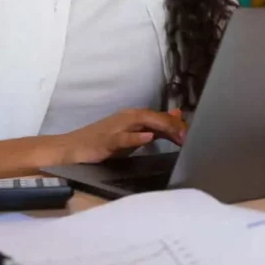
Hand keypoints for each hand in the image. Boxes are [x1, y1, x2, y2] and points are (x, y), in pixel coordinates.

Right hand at [53, 108, 187, 164]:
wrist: (70, 148)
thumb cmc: (102, 143)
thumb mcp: (133, 135)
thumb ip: (154, 128)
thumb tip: (176, 117)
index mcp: (134, 117)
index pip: (161, 117)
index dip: (178, 125)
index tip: (194, 135)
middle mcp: (127, 118)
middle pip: (155, 116)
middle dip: (174, 125)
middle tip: (190, 136)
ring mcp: (116, 128)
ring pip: (142, 121)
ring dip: (161, 126)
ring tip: (178, 134)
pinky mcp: (105, 141)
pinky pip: (122, 137)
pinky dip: (135, 137)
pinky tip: (148, 138)